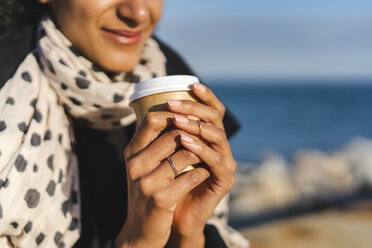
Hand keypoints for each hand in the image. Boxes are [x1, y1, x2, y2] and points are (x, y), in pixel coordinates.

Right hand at [115, 111, 210, 247]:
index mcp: (131, 152)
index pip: (151, 120)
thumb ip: (153, 144)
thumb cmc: (146, 193)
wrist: (140, 230)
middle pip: (172, 134)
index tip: (190, 116)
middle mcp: (136, 164)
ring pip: (185, 154)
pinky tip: (206, 173)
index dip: (174, 114)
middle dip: (194, 133)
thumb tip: (176, 117)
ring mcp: (147, 182)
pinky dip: (203, 172)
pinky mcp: (161, 199)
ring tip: (208, 154)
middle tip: (206, 135)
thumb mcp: (143, 167)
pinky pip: (191, 177)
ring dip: (202, 153)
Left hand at [166, 83, 236, 246]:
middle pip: (215, 120)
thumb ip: (167, 133)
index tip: (191, 84)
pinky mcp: (225, 179)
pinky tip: (184, 141)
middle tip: (173, 105)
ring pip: (217, 137)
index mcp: (210, 138)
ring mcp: (225, 163)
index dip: (206, 97)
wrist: (173, 215)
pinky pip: (215, 160)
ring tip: (177, 121)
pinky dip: (200, 148)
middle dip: (195, 108)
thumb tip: (152, 108)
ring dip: (196, 126)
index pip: (213, 112)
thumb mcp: (165, 153)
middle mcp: (221, 147)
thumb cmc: (168, 181)